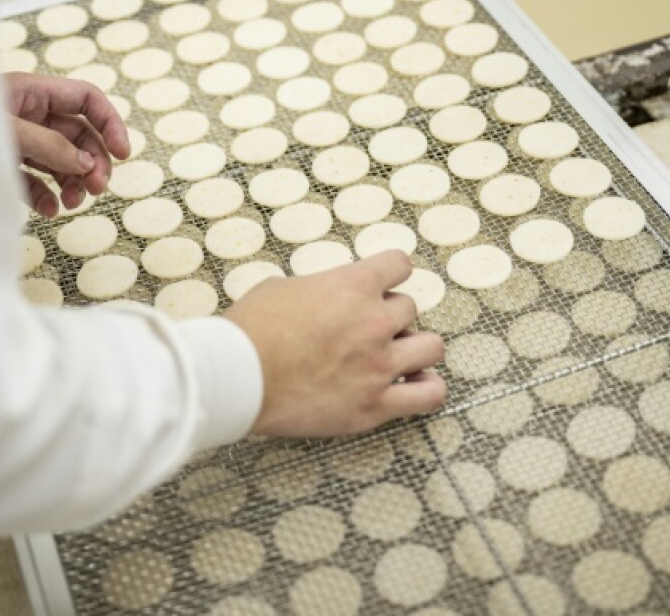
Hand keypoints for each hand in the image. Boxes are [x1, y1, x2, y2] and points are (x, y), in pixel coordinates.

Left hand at [1, 73, 129, 217]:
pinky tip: (49, 210)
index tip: (123, 154)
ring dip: (73, 182)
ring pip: (60, 160)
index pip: (86, 99)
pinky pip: (33, 180)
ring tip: (73, 203)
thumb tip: (85, 164)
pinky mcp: (2, 165)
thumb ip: (48, 145)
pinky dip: (45, 196)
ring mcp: (15, 140)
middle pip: (78, 135)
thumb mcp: (5, 132)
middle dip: (93, 162)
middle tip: (96, 188)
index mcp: (30, 93)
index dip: (110, 123)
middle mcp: (26, 114)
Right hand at [225, 251, 446, 437]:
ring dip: (416, 348)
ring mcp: (379, 366)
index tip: (384, 282)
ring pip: (431, 347)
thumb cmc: (250, 331)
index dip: (390, 272)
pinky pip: (428, 396)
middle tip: (370, 328)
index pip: (399, 264)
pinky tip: (414, 385)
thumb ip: (316, 289)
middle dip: (391, 316)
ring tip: (398, 355)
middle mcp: (375, 323)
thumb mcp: (281, 288)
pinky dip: (427, 389)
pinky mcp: (374, 406)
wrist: (238, 377)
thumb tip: (318, 298)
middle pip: (410, 308)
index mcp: (354, 286)